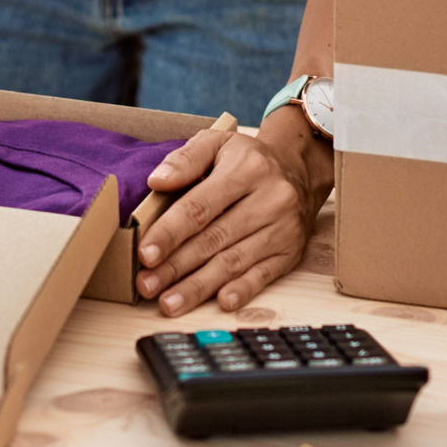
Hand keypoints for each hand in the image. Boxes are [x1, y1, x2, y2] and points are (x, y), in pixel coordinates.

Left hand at [136, 109, 328, 317]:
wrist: (300, 170)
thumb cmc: (248, 160)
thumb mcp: (218, 143)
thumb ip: (185, 159)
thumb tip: (157, 181)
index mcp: (246, 170)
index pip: (201, 207)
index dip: (170, 233)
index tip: (146, 254)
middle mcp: (270, 199)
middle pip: (214, 239)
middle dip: (176, 267)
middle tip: (147, 285)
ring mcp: (283, 228)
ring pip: (234, 262)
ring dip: (199, 286)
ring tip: (169, 303)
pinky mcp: (290, 252)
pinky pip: (264, 275)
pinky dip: (242, 291)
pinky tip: (221, 302)